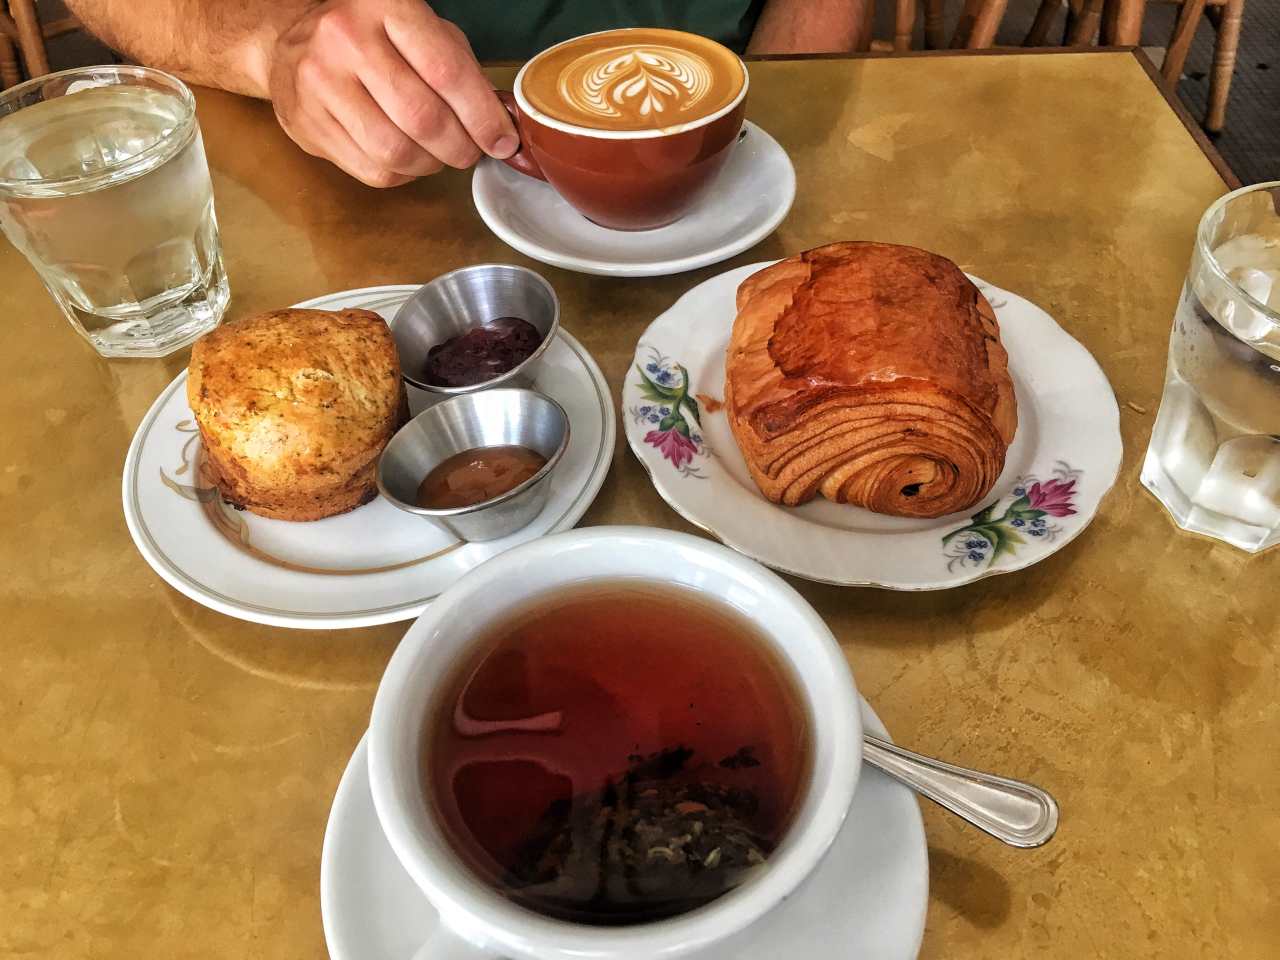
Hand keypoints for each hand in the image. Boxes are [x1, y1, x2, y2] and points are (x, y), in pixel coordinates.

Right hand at [268, 0, 517, 186]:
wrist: (290, 42)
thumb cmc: (371, 37)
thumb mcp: (419, 29)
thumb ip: (460, 68)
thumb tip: (500, 125)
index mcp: (385, 6)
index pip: (446, 71)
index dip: (482, 116)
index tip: (503, 141)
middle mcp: (346, 40)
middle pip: (423, 118)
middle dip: (460, 147)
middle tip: (470, 152)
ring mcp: (319, 83)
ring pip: (396, 152)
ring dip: (431, 164)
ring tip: (438, 155)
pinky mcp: (306, 124)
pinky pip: (373, 170)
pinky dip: (403, 174)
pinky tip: (407, 158)